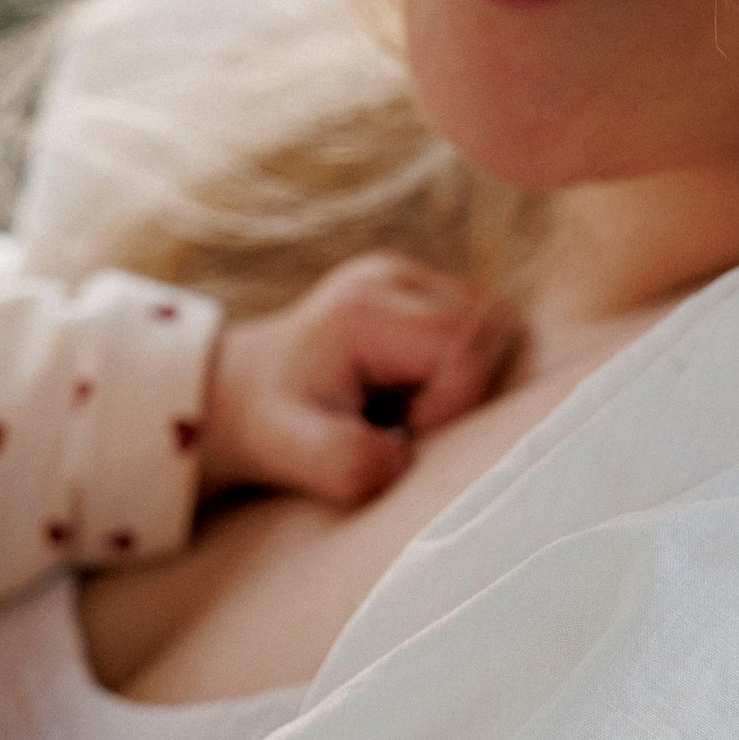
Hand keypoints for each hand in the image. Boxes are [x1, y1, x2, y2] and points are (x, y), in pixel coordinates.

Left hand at [197, 250, 518, 509]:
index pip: (463, 348)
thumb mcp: (292, 453)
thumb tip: (404, 457)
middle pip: (492, 327)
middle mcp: (392, 276)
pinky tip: (414, 388)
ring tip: (411, 403)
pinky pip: (480, 328)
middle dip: (471, 386)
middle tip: (414, 419)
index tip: (409, 432)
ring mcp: (409, 275)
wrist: (243, 391)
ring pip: (495, 325)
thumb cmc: (270, 424)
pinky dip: (463, 367)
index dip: (456, 402)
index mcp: (365, 310)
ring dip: (470, 376)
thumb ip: (346, 463)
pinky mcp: (421, 289)